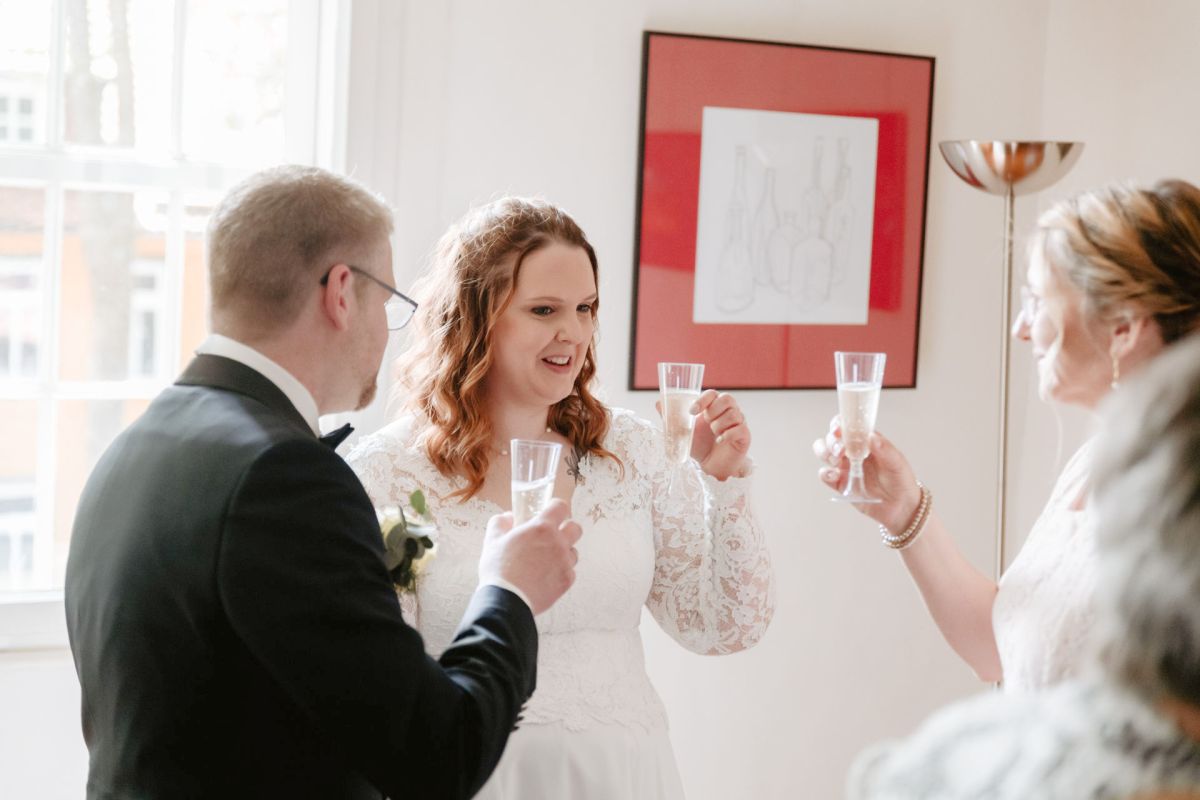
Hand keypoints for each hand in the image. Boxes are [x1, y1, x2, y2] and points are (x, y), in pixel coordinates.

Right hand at [478, 498, 581, 615]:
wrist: (506, 600)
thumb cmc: (499, 569)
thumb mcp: (492, 541)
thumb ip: (500, 523)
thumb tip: (507, 517)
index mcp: (541, 528)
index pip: (561, 507)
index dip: (556, 507)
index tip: (551, 511)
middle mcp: (558, 543)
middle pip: (576, 528)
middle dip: (567, 528)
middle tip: (554, 535)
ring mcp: (564, 563)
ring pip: (574, 552)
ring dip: (564, 552)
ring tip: (547, 559)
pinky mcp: (566, 581)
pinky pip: (570, 572)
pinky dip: (561, 572)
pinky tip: (547, 576)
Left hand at [656, 389, 750, 479]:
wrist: (711, 466)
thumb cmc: (700, 446)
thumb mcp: (683, 432)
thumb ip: (672, 418)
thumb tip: (658, 403)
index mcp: (714, 407)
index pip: (713, 393)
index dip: (703, 399)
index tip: (692, 411)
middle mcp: (729, 412)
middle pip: (727, 399)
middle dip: (713, 410)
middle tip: (706, 422)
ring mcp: (738, 423)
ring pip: (734, 414)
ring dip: (719, 424)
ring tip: (713, 433)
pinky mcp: (744, 436)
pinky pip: (739, 429)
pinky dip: (727, 435)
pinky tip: (720, 441)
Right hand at [812, 416, 921, 532]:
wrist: (902, 507)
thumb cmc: (901, 481)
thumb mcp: (897, 463)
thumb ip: (885, 449)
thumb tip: (871, 435)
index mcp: (866, 442)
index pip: (848, 427)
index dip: (839, 424)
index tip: (838, 428)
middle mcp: (853, 453)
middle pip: (832, 438)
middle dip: (832, 441)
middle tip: (840, 449)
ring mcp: (845, 468)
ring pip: (824, 453)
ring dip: (825, 452)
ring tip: (837, 460)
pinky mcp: (841, 484)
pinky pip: (825, 475)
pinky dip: (825, 473)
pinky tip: (835, 475)